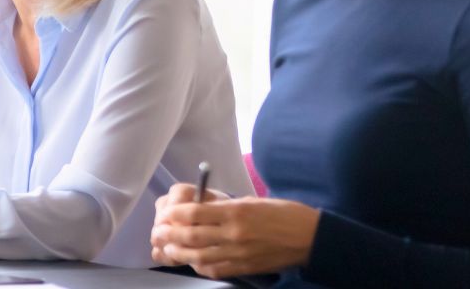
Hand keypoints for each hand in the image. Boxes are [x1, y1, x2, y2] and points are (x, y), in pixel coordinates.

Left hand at [151, 194, 318, 278]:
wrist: (310, 237)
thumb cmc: (282, 214)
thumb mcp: (251, 201)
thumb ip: (223, 206)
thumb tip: (196, 207)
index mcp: (236, 211)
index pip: (194, 213)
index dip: (174, 214)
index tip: (166, 214)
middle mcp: (234, 233)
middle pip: (190, 236)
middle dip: (169, 235)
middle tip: (158, 233)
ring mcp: (238, 253)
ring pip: (197, 256)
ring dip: (178, 253)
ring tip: (168, 249)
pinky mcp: (243, 267)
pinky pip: (214, 269)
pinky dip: (198, 266)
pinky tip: (191, 262)